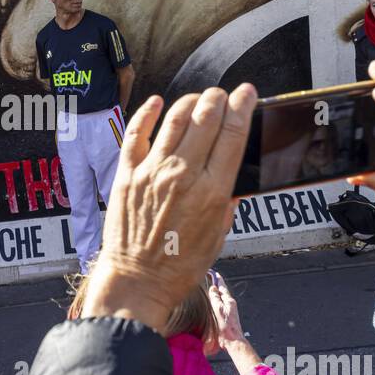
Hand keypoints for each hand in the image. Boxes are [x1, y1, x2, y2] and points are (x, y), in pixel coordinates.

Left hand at [80, 85, 257, 332]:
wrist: (138, 281)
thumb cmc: (180, 265)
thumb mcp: (219, 236)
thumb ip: (228, 201)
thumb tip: (234, 176)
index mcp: (212, 192)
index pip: (233, 134)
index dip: (242, 106)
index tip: (247, 93)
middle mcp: (183, 176)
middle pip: (206, 118)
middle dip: (218, 98)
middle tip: (223, 94)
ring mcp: (152, 172)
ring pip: (175, 119)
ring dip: (190, 101)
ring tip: (199, 98)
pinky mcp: (127, 174)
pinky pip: (137, 133)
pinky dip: (148, 112)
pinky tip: (158, 102)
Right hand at [204, 272, 262, 369]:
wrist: (232, 340)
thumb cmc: (226, 326)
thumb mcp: (218, 309)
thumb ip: (215, 298)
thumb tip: (213, 288)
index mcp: (229, 301)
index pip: (222, 286)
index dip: (218, 279)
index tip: (214, 273)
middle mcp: (230, 304)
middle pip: (222, 292)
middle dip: (217, 285)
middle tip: (211, 278)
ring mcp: (229, 310)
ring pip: (221, 299)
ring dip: (216, 293)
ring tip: (210, 289)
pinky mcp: (227, 317)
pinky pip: (220, 305)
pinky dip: (216, 301)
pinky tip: (212, 304)